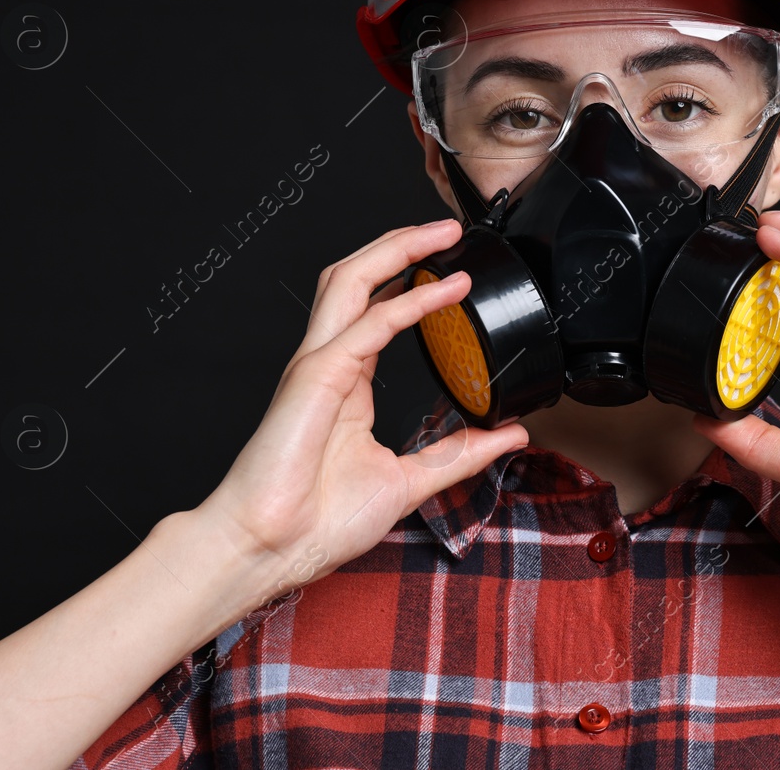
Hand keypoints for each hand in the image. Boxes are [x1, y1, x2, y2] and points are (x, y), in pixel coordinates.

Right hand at [194, 219, 527, 596]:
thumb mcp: (410, 482)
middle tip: (450, 228)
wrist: (271, 551)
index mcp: (346, 383)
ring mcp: (318, 366)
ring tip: (442, 233)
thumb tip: (507, 436)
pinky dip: (409, 302)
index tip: (453, 267)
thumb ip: (458, 455)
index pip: (375, 309)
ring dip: (398, 249)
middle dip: (401, 244)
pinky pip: (367, 325)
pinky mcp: (316, 377)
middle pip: (358, 278)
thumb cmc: (316, 522)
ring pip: (352, 281)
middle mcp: (329, 364)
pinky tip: (443, 290)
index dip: (409, 279)